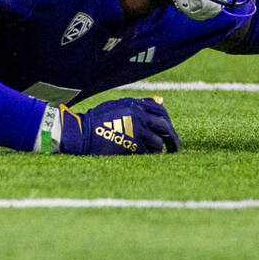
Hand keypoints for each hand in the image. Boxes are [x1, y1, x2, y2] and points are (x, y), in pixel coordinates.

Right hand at [58, 97, 180, 154]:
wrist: (83, 134)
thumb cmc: (98, 120)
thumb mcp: (117, 105)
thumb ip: (137, 105)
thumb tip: (159, 102)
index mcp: (136, 105)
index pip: (160, 110)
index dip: (167, 120)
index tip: (169, 129)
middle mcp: (140, 116)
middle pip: (165, 126)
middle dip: (173, 138)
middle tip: (175, 147)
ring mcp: (137, 132)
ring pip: (159, 142)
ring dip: (160, 148)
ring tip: (157, 153)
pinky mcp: (133, 146)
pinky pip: (149, 152)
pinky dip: (150, 155)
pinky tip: (146, 157)